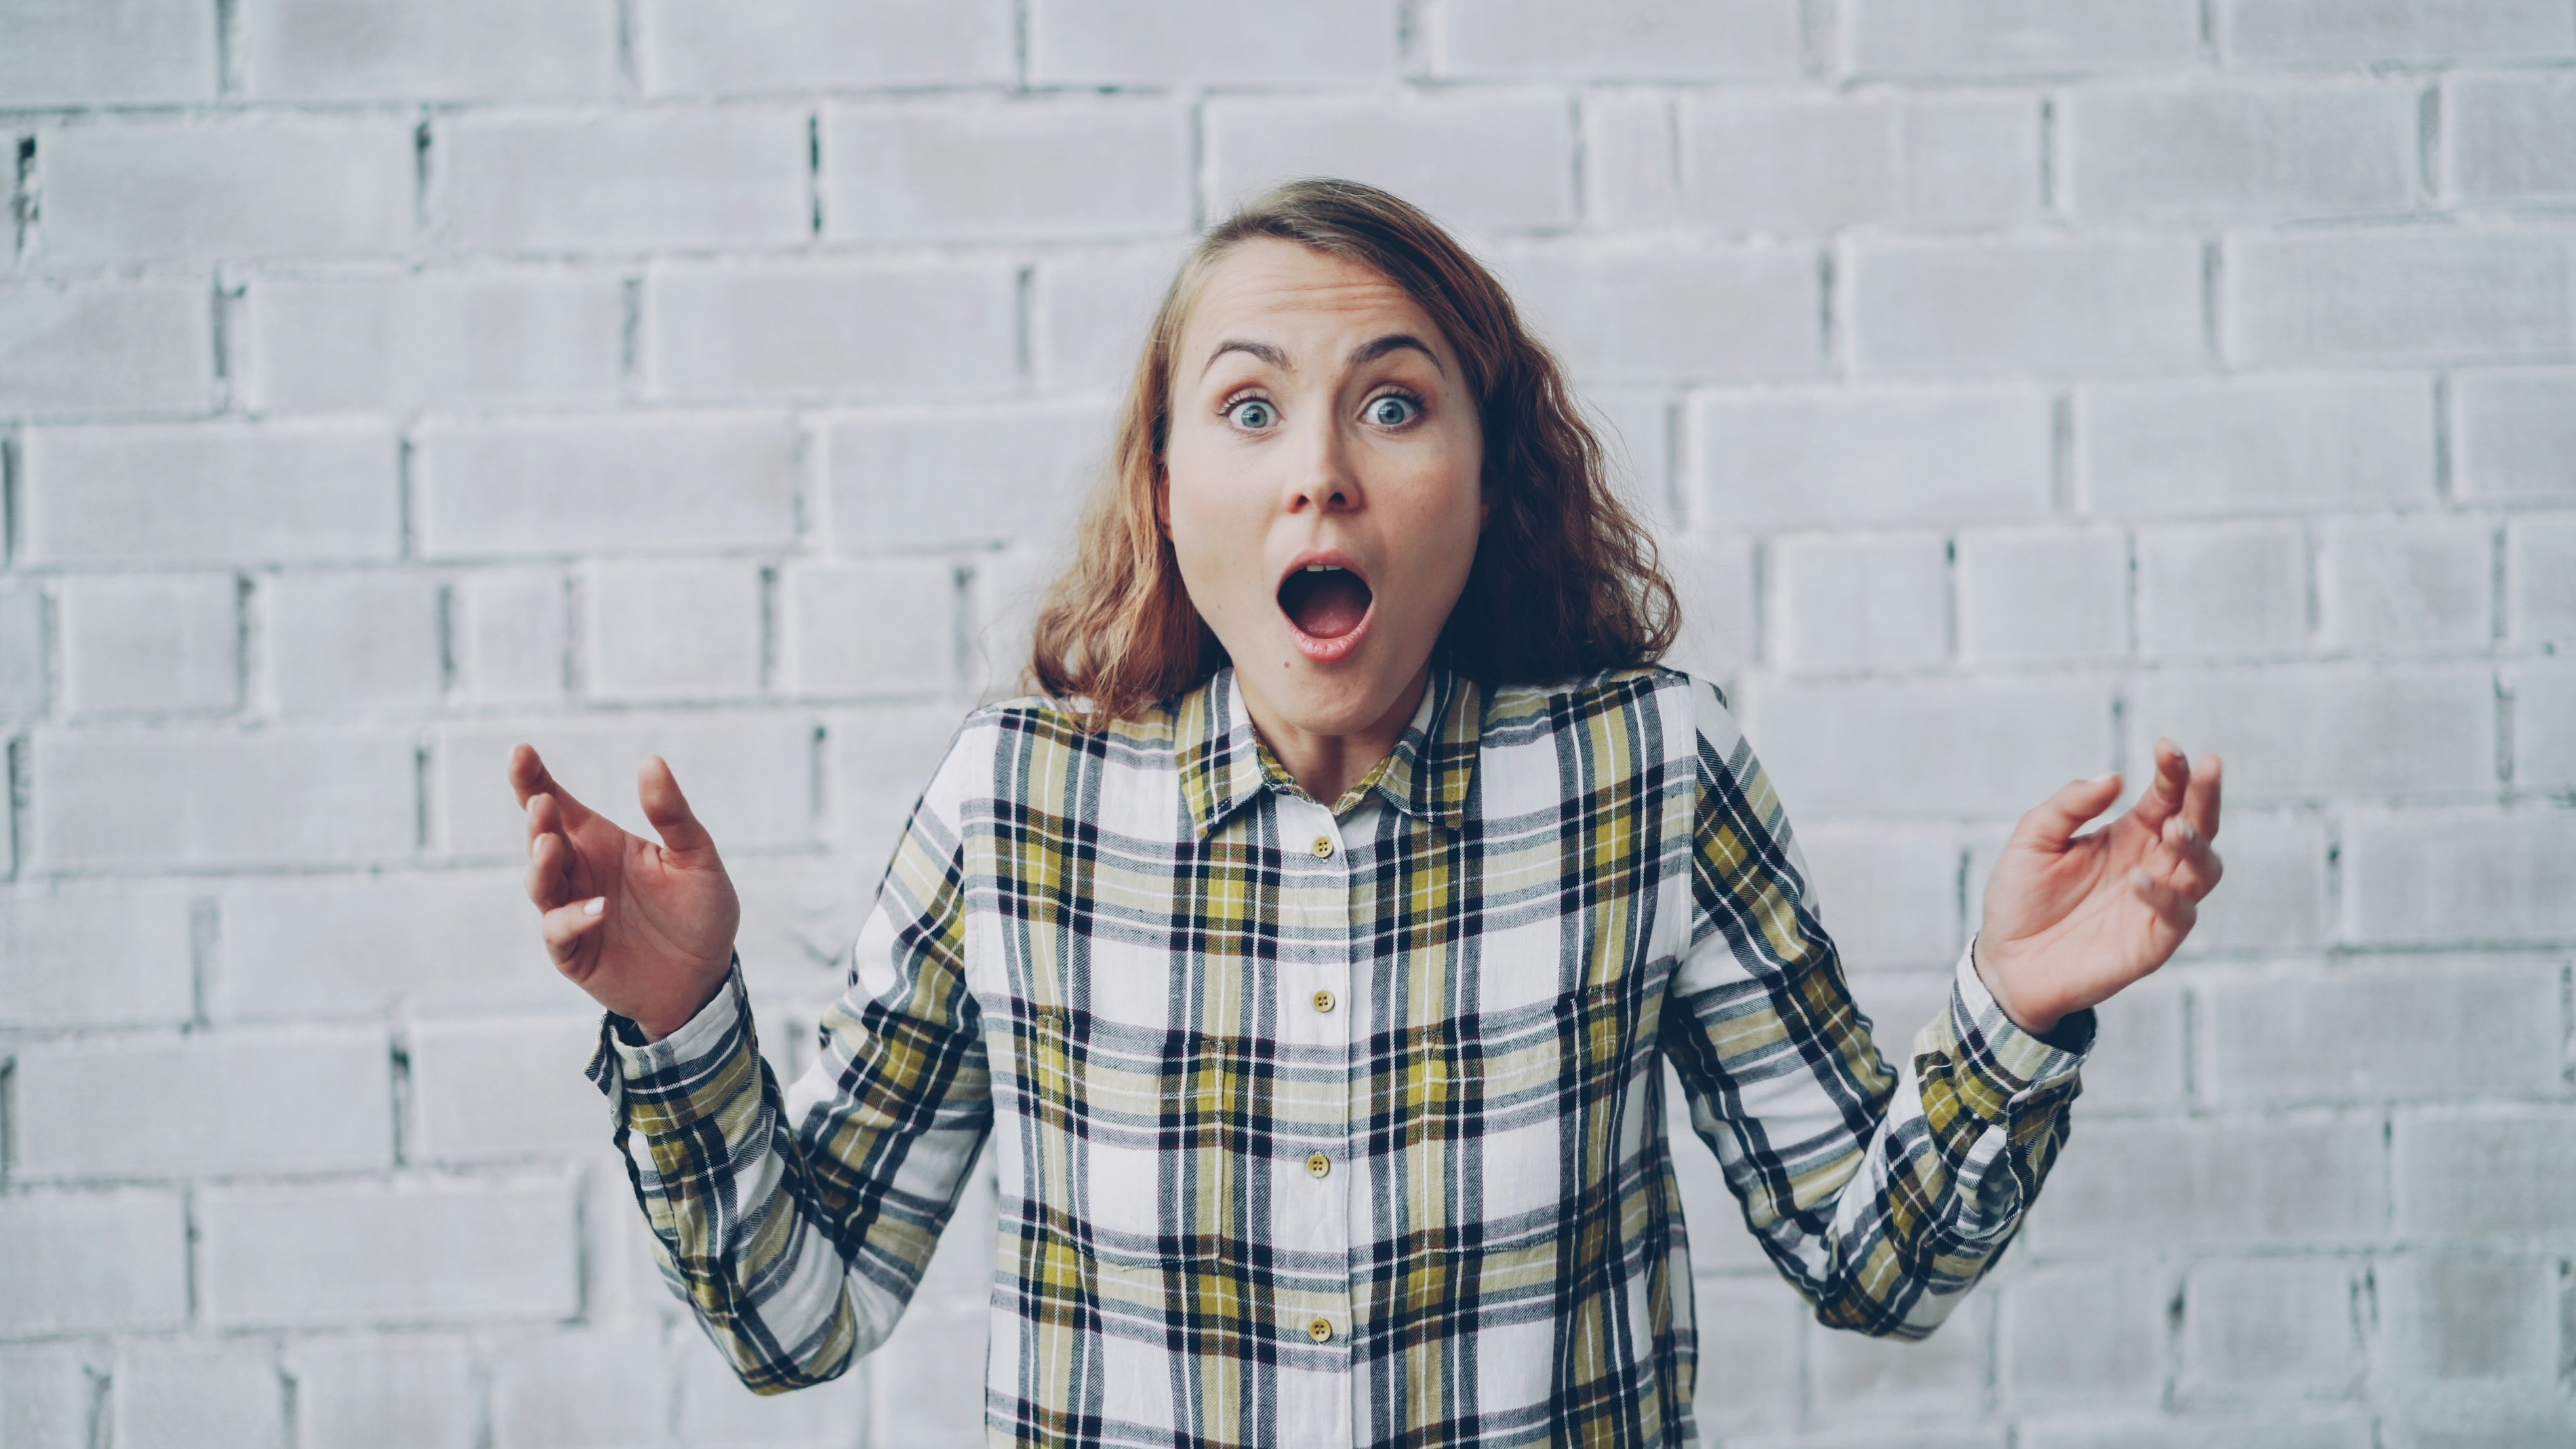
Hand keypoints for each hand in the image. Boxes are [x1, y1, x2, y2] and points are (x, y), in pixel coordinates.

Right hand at [512, 745, 741, 1040]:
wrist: (706, 979)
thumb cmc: (700, 912)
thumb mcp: (697, 858)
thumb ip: (673, 815)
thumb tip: (652, 761)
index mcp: (601, 842)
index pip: (558, 804)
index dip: (533, 779)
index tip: (521, 751)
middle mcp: (579, 873)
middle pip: (542, 839)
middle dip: (537, 820)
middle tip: (543, 803)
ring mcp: (572, 912)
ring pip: (540, 883)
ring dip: (541, 864)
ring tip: (551, 845)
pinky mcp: (574, 952)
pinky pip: (560, 932)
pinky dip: (573, 918)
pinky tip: (599, 908)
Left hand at [1973, 738, 2223, 1034]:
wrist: (2006, 961)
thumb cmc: (2021, 898)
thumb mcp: (2033, 841)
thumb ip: (2069, 806)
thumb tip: (2113, 777)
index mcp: (2129, 834)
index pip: (2166, 796)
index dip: (2175, 771)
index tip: (2168, 747)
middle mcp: (2152, 863)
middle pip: (2197, 825)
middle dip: (2206, 796)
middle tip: (2208, 768)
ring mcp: (2157, 903)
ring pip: (2203, 869)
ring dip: (2196, 845)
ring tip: (2174, 827)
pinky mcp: (2154, 941)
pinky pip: (2178, 916)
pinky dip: (2165, 895)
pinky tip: (2138, 878)